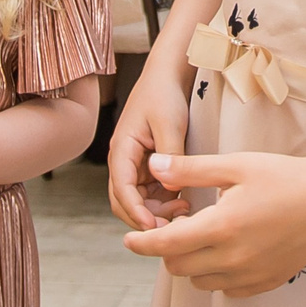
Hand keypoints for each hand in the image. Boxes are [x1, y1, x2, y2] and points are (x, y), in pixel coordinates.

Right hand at [107, 65, 192, 230]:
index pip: (121, 189)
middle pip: (124, 202)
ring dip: (157, 212)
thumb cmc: (163, 96)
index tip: (153, 228)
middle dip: (145, 218)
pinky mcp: (149, 168)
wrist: (167, 78)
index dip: (135, 211)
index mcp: (121, 150)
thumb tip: (169, 185)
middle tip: (174, 226)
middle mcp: (123, 162)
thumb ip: (170, 155)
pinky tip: (183, 201)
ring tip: (184, 210)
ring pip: (139, 202)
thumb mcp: (169, 124)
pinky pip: (152, 194)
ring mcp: (135, 166)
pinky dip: (164, 202)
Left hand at [122, 150, 305, 294]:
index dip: (141, 243)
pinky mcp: (265, 283)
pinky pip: (226, 289)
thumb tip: (153, 167)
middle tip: (181, 224)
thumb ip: (191, 170)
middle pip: (178, 266)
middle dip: (168, 248)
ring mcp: (250, 275)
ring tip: (207, 235)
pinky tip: (229, 249)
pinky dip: (217, 274)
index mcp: (222, 227)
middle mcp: (233, 258)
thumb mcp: (235, 165)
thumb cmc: (283, 177)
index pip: (166, 244)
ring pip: (200, 281)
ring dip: (192, 262)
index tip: (128, 239)